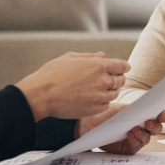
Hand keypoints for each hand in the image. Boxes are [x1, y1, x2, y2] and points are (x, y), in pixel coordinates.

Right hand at [15, 52, 130, 120]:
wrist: (41, 94)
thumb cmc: (53, 73)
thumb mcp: (70, 57)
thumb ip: (90, 56)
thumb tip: (103, 55)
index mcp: (98, 65)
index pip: (122, 66)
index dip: (124, 67)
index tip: (123, 68)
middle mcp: (102, 81)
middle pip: (121, 80)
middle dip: (118, 78)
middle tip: (112, 79)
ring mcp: (99, 96)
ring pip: (115, 93)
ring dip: (111, 90)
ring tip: (101, 88)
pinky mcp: (94, 109)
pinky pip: (106, 105)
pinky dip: (103, 101)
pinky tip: (95, 98)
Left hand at [75, 103, 164, 154]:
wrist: (90, 123)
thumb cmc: (106, 114)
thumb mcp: (123, 108)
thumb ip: (136, 109)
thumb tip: (149, 107)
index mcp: (144, 115)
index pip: (159, 116)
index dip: (164, 115)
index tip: (163, 114)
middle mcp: (142, 127)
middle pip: (157, 128)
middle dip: (155, 125)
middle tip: (149, 122)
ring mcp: (137, 138)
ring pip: (148, 138)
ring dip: (143, 133)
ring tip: (134, 129)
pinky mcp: (129, 148)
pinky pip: (137, 145)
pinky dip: (135, 139)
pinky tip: (130, 134)